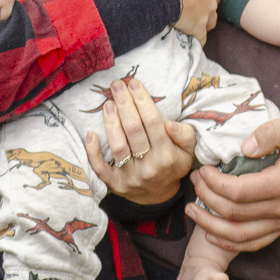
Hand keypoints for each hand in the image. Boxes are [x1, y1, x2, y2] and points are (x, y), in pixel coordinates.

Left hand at [86, 76, 195, 204]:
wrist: (159, 195)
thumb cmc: (173, 164)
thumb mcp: (188, 151)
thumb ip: (185, 135)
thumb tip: (170, 123)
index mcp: (167, 156)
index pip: (153, 123)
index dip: (142, 101)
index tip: (134, 83)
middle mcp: (149, 167)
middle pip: (133, 130)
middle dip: (125, 104)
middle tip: (117, 85)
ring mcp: (130, 177)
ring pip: (118, 146)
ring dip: (111, 123)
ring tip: (108, 103)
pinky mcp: (115, 184)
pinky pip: (101, 169)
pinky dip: (93, 153)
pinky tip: (91, 134)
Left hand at [186, 116, 279, 251]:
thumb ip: (269, 132)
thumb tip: (245, 146)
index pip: (237, 192)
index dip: (213, 183)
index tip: (202, 169)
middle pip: (233, 214)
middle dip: (206, 198)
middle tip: (194, 181)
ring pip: (239, 235)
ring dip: (210, 225)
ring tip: (192, 210)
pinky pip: (252, 243)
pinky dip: (229, 242)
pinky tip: (211, 233)